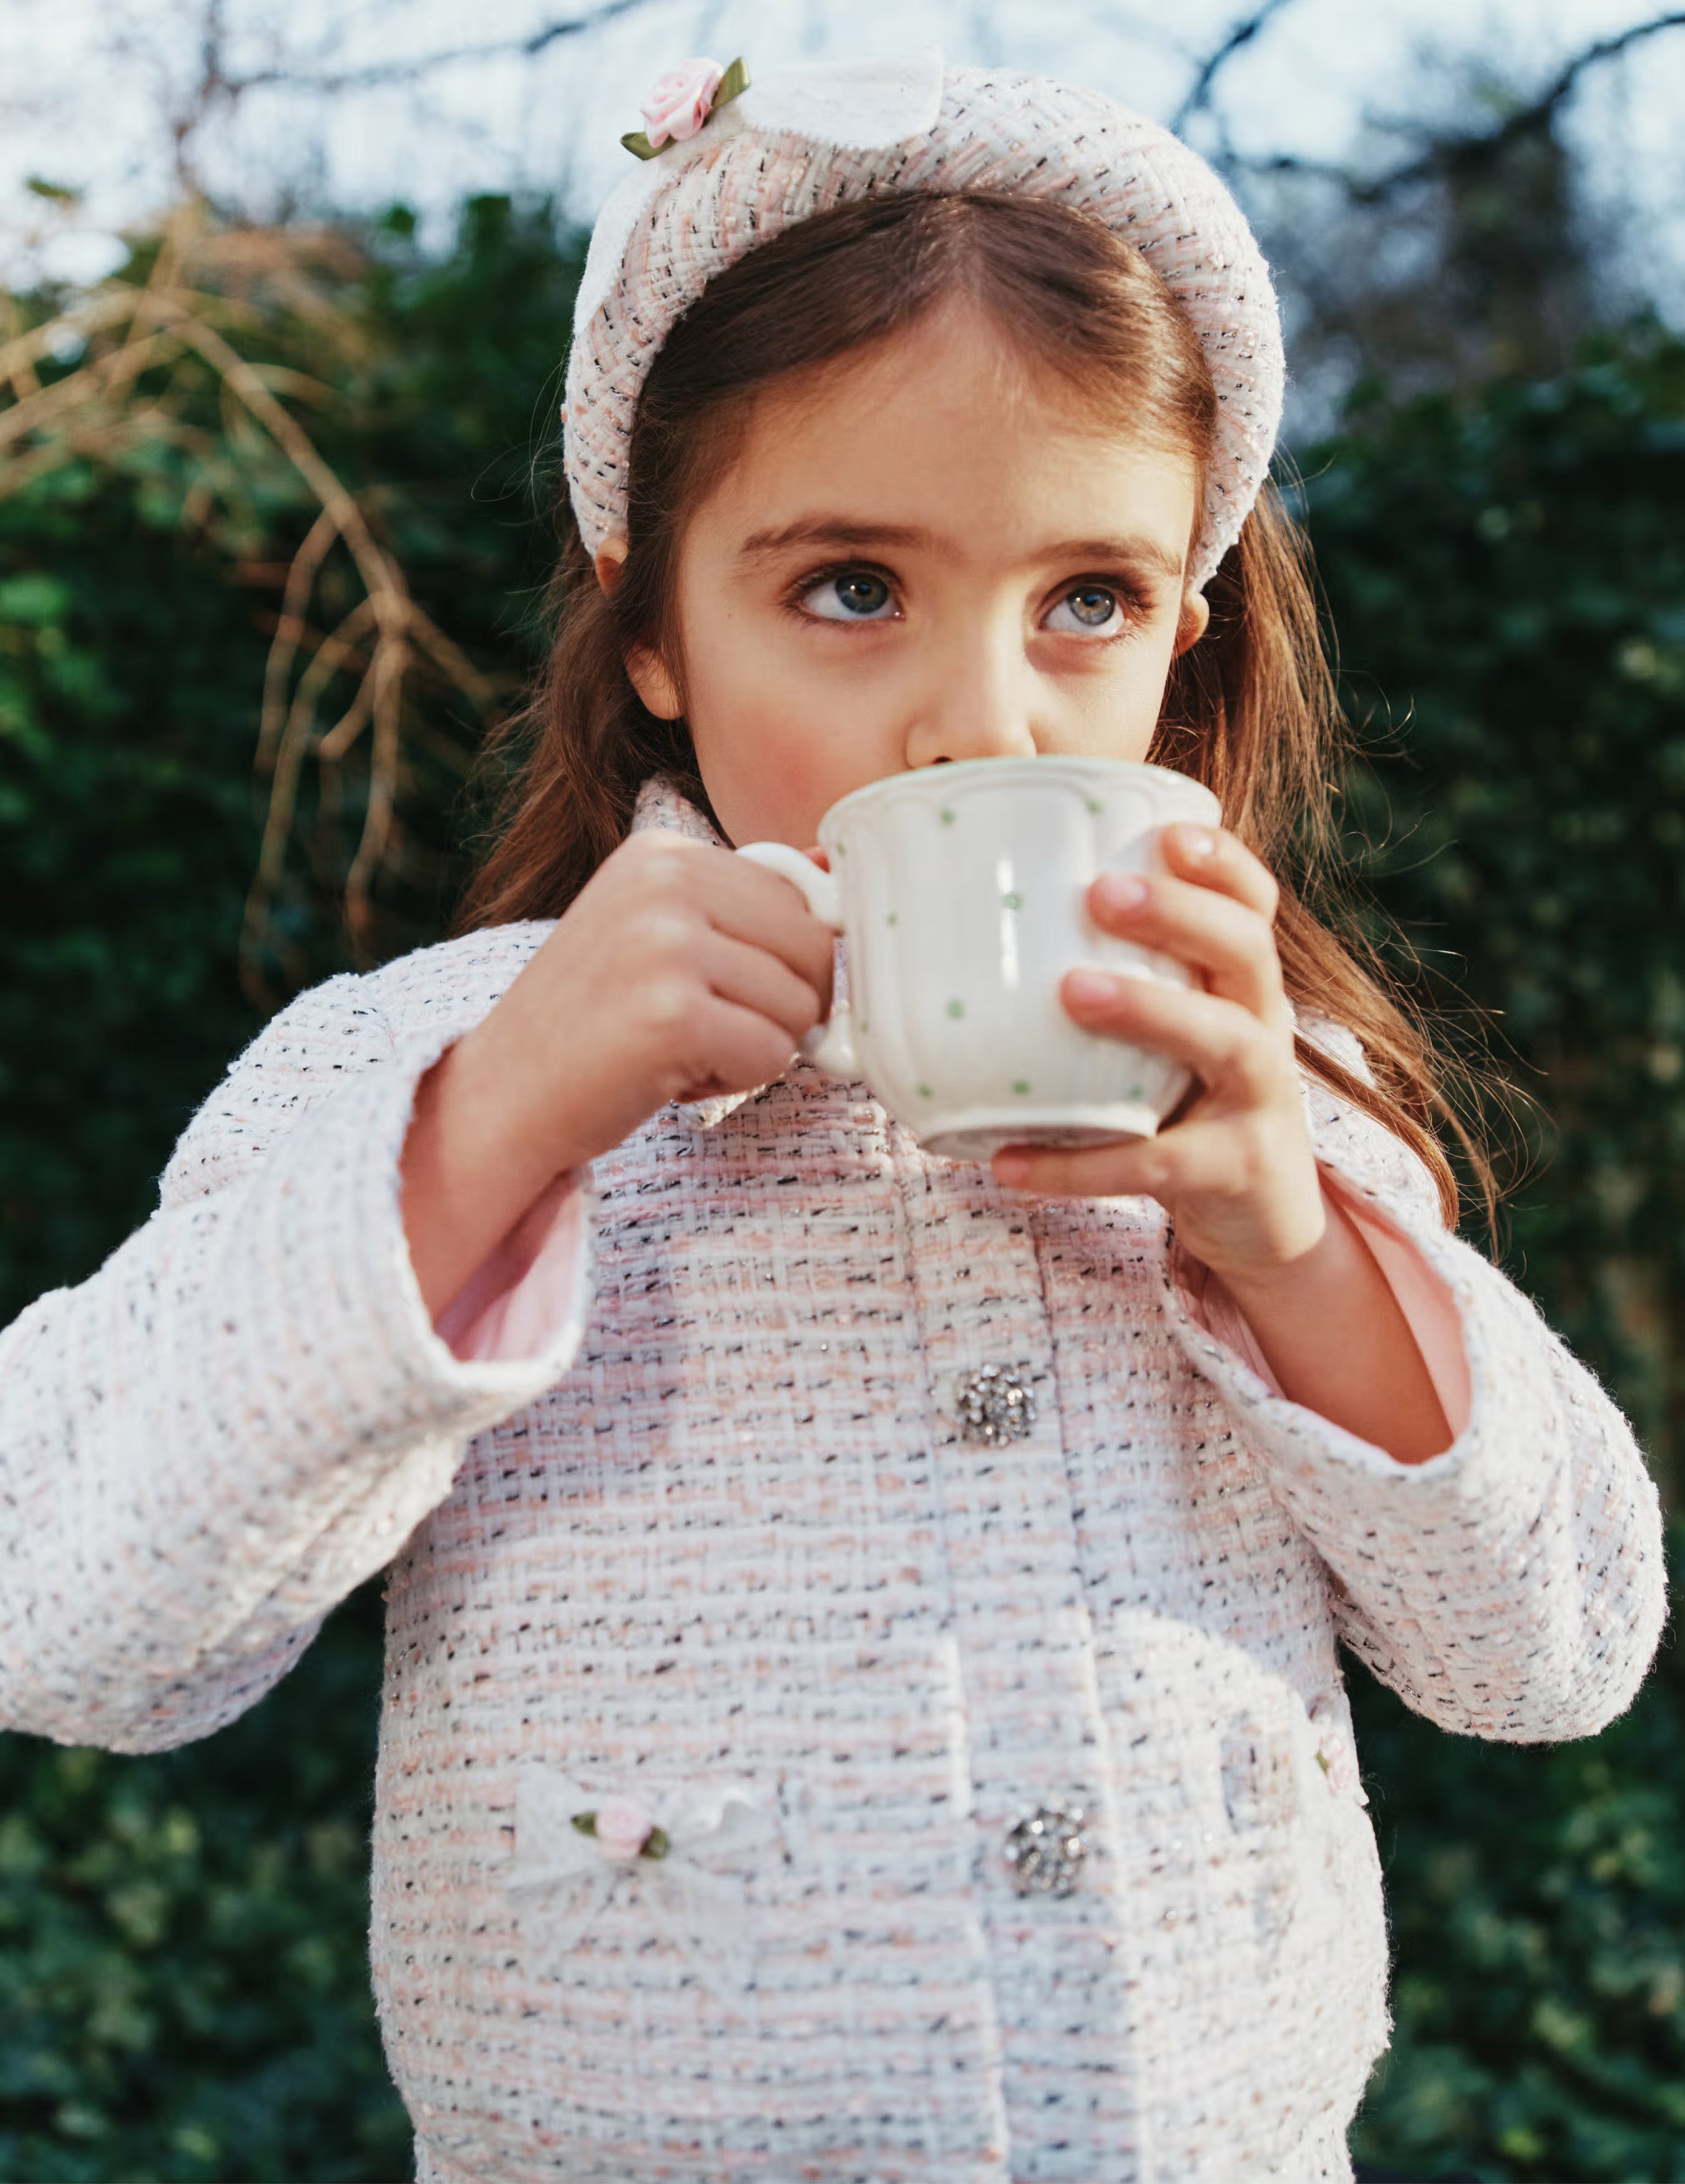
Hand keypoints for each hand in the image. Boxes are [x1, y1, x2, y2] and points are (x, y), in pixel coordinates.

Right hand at [402, 832, 832, 1317]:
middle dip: (780, 1006)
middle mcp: (664, 881)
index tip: (711, 989)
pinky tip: (669, 1076)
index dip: (776, 963)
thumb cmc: (591, 1023)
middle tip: (706, 1029)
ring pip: (799, 1007)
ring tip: (678, 1049)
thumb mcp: (655, 930)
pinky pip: (772, 1055)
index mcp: (661, 850)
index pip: (795, 896)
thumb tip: (835, 869)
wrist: (500, 1095)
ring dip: (753, 1048)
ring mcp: (666, 945)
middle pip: (812, 946)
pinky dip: (734, 1082)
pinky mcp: (672, 1015)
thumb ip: (737, 903)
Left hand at [990, 822, 1324, 1288]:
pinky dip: (1079, 1165)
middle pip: (1246, 950)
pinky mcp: (1232, 1172)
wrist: (1263, 1220)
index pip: (1252, 905)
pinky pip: (1155, 1165)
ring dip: (1151, 1008)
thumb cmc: (1187, 1106)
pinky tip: (1008, 1161)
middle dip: (1180, 913)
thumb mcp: (1169, 1039)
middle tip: (1101, 893)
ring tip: (1071, 989)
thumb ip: (1108, 987)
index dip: (1222, 862)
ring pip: (1226, 1042)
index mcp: (1242, 987)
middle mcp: (1265, 1029)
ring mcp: (1259, 1102)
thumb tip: (962, 942)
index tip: (1168, 832)